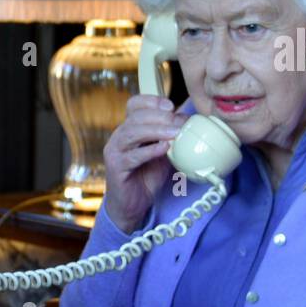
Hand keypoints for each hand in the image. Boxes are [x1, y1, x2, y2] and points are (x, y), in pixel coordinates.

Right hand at [102, 96, 187, 233]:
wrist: (133, 205)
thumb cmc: (147, 176)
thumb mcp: (164, 152)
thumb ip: (172, 136)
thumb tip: (190, 121)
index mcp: (129, 128)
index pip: (134, 105)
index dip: (151, 101)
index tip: (171, 107)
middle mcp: (119, 136)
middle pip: (136, 117)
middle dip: (160, 117)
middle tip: (180, 123)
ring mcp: (114, 151)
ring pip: (132, 133)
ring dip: (156, 131)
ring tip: (175, 134)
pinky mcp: (116, 167)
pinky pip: (132, 156)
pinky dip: (150, 150)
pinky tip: (164, 148)